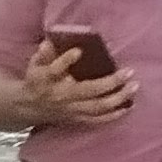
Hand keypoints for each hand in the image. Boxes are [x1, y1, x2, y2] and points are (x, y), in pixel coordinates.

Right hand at [15, 37, 136, 133]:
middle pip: (87, 91)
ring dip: (117, 98)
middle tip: (129, 72)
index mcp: (46, 80)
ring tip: (134, 87)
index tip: (78, 51)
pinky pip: (97, 120)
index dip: (65, 61)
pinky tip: (128, 106)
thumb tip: (51, 41)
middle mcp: (60, 96)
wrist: (27, 107)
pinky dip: (114, 115)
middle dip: (110, 82)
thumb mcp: (35, 64)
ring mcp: (69, 110)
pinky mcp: (75, 119)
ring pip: (96, 107)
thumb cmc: (36, 80)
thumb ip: (44, 53)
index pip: (54, 70)